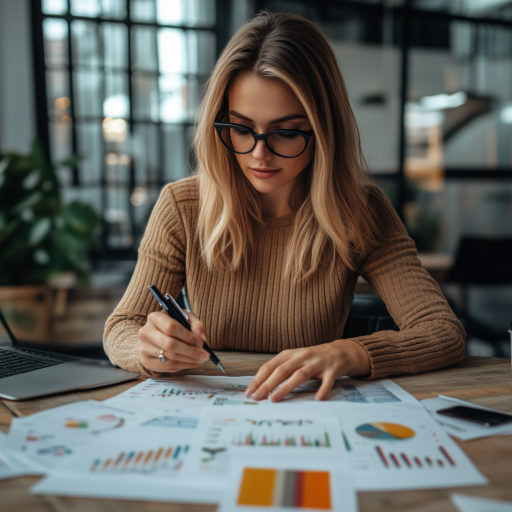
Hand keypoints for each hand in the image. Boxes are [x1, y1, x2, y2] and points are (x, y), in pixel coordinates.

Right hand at [139, 310, 210, 372]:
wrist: (157, 334)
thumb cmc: (174, 324)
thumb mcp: (186, 318)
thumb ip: (197, 325)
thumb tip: (202, 339)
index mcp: (155, 317)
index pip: (171, 327)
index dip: (188, 336)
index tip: (201, 343)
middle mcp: (146, 332)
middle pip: (170, 344)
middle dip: (190, 351)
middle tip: (204, 355)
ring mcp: (143, 347)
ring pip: (169, 357)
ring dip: (189, 360)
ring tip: (200, 359)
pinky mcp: (145, 360)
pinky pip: (166, 366)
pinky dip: (182, 366)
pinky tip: (191, 363)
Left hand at [245, 339, 370, 401]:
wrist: (340, 351)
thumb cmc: (312, 359)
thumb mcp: (294, 360)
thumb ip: (280, 370)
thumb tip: (260, 387)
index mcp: (290, 354)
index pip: (270, 366)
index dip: (259, 379)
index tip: (249, 393)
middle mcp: (302, 356)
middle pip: (282, 370)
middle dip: (267, 385)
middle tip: (257, 398)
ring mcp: (317, 363)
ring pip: (300, 375)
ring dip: (286, 387)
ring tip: (274, 399)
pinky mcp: (332, 370)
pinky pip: (327, 380)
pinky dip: (323, 389)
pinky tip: (318, 398)